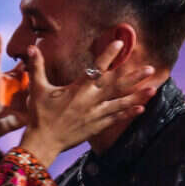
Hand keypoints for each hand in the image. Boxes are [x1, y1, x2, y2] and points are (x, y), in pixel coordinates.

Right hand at [18, 40, 155, 166]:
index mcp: (77, 89)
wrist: (43, 142)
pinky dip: (128, 113)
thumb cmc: (39, 115)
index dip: (108, 55)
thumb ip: (36, 67)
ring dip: (137, 95)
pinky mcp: (96, 127)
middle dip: (134, 77)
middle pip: (116, 86)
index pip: (96, 68)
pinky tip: (141, 108)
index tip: (120, 44)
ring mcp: (95, 115)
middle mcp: (90, 100)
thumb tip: (31, 47)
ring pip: (120, 103)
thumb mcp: (37, 89)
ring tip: (153, 88)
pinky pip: (116, 118)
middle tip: (150, 69)